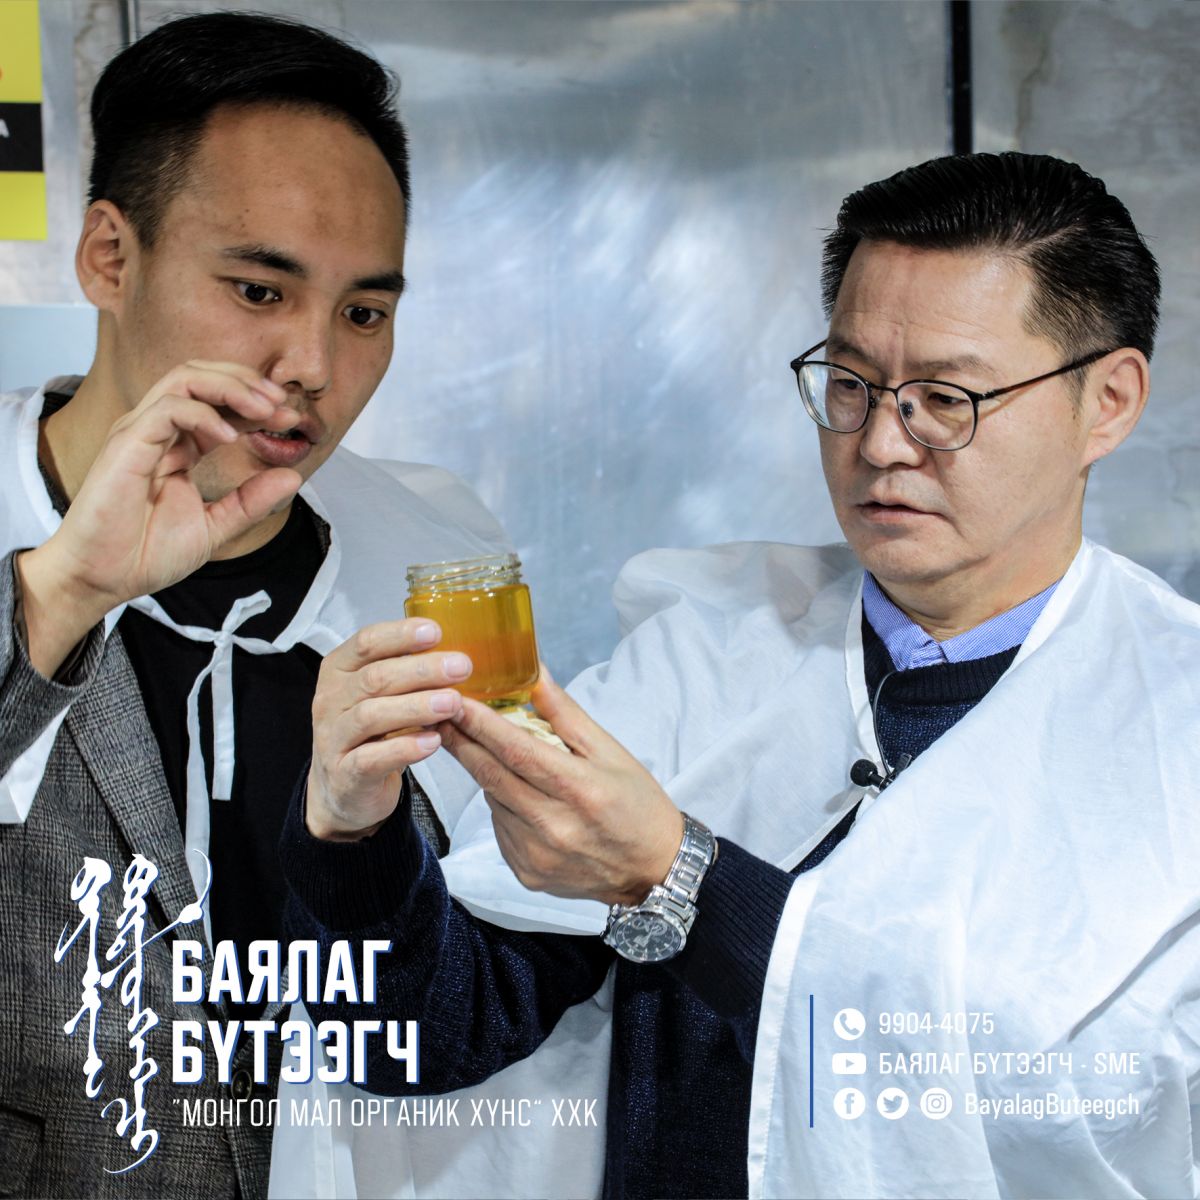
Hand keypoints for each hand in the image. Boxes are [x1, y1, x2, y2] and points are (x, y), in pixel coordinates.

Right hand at [18, 361, 301, 674]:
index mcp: (178, 445)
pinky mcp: (126, 445)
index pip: (218, 401)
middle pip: (202, 375)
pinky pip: (166, 409)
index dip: (257, 402)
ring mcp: (139, 433)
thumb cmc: (145, 554)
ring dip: (231, 387)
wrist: (102, 580)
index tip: (290, 418)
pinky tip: (229, 437)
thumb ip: (251, 501)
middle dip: (248, 382)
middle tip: (283, 404)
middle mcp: (157, 430)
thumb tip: (293, 477)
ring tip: (265, 410)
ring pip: (184, 378)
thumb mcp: (215, 526)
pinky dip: (202, 414)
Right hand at [306, 619, 472, 840]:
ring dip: (417, 706)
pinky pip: (371, 758)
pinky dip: (405, 748)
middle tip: (460, 667)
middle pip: (374, 678)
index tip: (435, 632)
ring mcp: (332, 739)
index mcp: (339, 671)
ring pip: (371, 716)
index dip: (400, 635)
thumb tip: (452, 656)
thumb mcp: (381, 696)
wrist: (345, 788)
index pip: (366, 643)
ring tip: (452, 703)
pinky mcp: (344, 774)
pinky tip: (433, 741)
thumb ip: (406, 674)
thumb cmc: (370, 733)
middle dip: (421, 670)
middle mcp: (330, 701)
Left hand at [438, 669, 683, 905]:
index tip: (456, 701)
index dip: (483, 726)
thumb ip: (565, 714)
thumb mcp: (611, 751)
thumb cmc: (637, 803)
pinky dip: (502, 806)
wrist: (654, 870)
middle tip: (439, 715)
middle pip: (493, 777)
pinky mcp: (526, 874)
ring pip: (493, 801)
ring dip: (486, 774)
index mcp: (580, 789)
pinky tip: (522, 799)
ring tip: (496, 756)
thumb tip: (534, 673)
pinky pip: (500, 829)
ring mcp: (537, 855)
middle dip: (462, 742)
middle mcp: (554, 826)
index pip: (519, 752)